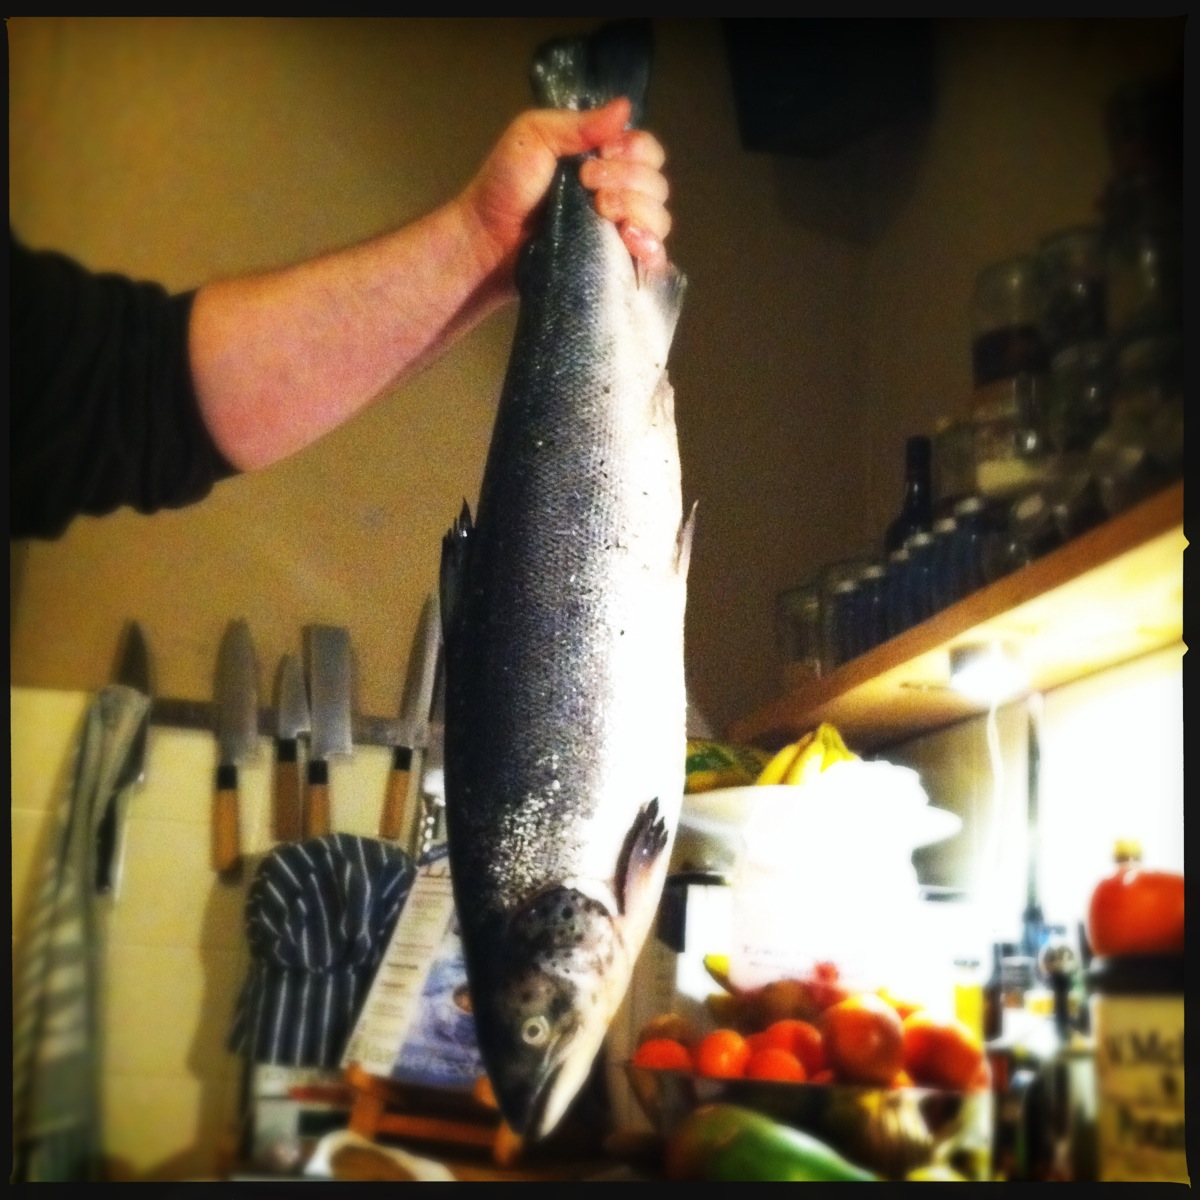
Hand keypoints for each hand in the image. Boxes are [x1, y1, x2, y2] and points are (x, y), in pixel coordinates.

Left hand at [463, 97, 671, 286]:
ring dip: (637, 210)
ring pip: (659, 219)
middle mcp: (618, 195)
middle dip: (629, 180)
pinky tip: (630, 240)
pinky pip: (653, 259)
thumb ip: (578, 124)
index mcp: (604, 161)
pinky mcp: (614, 265)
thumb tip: (626, 107)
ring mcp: (617, 233)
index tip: (602, 155)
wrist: (488, 239)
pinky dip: (651, 248)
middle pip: (657, 185)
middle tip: (588, 185)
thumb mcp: (534, 136)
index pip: (647, 151)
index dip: (635, 151)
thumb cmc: (505, 185)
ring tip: (602, 212)